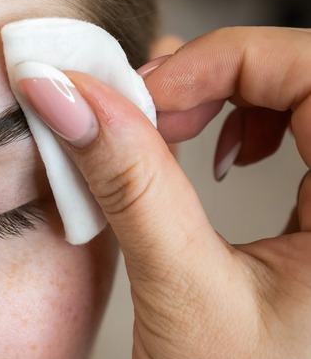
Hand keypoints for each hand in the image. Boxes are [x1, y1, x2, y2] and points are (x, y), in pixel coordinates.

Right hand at [18, 27, 310, 358]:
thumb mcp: (182, 295)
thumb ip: (130, 185)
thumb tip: (71, 100)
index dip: (223, 62)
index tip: (141, 95)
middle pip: (307, 77)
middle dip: (216, 77)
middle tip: (144, 112)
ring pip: (303, 98)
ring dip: (227, 97)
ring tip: (170, 133)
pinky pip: (301, 135)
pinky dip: (242, 127)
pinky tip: (217, 157)